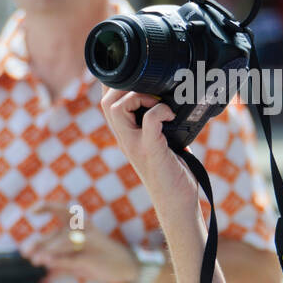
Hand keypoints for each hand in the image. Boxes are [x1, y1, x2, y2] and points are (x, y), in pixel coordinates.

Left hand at [20, 201, 142, 282]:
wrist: (126, 266)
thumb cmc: (100, 259)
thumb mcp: (78, 260)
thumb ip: (60, 264)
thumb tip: (42, 274)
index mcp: (81, 225)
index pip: (62, 211)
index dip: (47, 207)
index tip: (33, 211)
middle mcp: (84, 230)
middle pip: (58, 231)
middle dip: (40, 241)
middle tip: (25, 252)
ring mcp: (89, 243)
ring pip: (64, 242)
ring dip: (47, 251)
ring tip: (34, 260)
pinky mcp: (91, 258)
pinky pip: (71, 259)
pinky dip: (58, 261)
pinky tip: (47, 264)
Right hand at [98, 88, 200, 217]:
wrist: (177, 203)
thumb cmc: (172, 172)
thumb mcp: (161, 142)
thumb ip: (157, 123)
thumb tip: (171, 97)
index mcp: (125, 135)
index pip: (106, 102)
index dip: (115, 85)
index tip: (138, 79)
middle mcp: (125, 139)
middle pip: (105, 103)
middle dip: (124, 88)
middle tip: (149, 90)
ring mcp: (136, 146)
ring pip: (116, 109)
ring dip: (137, 97)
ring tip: (157, 102)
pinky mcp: (152, 151)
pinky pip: (148, 121)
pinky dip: (160, 111)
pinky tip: (171, 115)